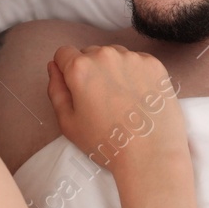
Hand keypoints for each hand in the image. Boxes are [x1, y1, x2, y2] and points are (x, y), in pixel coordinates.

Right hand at [44, 45, 182, 172]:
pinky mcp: (154, 64)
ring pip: (114, 56)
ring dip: (112, 70)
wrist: (151, 154)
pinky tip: (138, 98)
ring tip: (121, 100)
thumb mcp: (68, 123)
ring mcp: (133, 58)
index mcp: (80, 68)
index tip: (75, 88)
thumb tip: (54, 67)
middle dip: (90, 71)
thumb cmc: (107, 142)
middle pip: (89, 53)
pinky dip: (134, 74)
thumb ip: (56, 90)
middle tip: (100, 100)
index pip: (63, 53)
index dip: (65, 70)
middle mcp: (106, 55)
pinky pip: (136, 62)